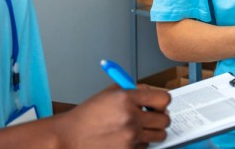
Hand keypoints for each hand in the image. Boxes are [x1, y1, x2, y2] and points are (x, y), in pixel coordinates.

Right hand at [55, 84, 170, 147]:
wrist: (69, 137)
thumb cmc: (88, 115)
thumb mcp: (110, 93)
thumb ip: (135, 91)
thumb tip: (155, 96)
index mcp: (127, 98)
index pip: (164, 99)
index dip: (162, 102)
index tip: (158, 105)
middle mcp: (130, 117)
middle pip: (165, 120)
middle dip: (159, 118)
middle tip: (150, 118)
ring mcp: (129, 137)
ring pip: (159, 136)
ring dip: (151, 132)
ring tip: (136, 128)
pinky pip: (145, 147)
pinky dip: (139, 144)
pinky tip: (124, 139)